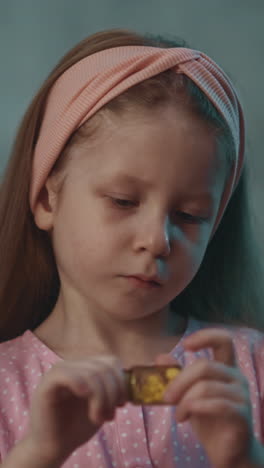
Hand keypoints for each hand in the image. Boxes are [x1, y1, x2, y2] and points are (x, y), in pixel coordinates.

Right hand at [25, 355, 127, 461]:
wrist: (52, 448)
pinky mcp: (47, 383)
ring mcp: (59, 371)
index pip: (111, 361)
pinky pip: (68, 375)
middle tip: (110, 416)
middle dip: (113, 393)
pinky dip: (82, 386)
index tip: (121, 404)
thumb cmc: (76, 426)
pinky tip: (85, 399)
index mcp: (85, 367)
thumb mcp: (101, 404)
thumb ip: (112, 389)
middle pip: (104, 366)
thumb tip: (130, 381)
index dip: (121, 381)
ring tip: (98, 419)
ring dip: (101, 399)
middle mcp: (72, 365)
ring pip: (91, 373)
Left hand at [155, 328, 256, 467]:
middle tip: (166, 397)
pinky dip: (195, 408)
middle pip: (205, 366)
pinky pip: (217, 404)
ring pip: (206, 386)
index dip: (205, 336)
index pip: (223, 340)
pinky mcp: (241, 414)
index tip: (185, 345)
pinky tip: (184, 418)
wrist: (227, 452)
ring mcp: (241, 395)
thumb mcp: (188, 394)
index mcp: (226, 368)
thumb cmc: (208, 419)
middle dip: (179, 381)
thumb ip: (178, 375)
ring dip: (185, 400)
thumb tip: (160, 357)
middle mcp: (236, 377)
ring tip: (178, 414)